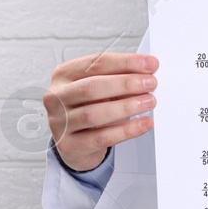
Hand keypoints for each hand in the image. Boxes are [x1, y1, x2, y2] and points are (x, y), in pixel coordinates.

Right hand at [45, 52, 158, 172]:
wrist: (76, 144)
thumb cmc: (90, 108)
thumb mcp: (100, 89)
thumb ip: (118, 77)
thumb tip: (147, 72)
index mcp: (63, 75)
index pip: (96, 63)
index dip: (125, 62)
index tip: (150, 64)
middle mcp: (56, 97)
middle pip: (92, 87)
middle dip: (126, 84)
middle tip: (151, 83)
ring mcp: (59, 123)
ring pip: (95, 114)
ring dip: (127, 107)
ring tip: (149, 102)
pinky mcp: (69, 145)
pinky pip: (101, 138)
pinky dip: (127, 130)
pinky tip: (143, 123)